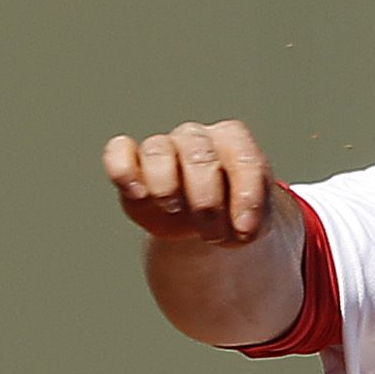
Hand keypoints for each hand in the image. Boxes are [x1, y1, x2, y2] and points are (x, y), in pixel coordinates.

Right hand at [103, 120, 279, 244]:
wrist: (207, 227)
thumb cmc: (234, 215)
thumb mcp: (254, 221)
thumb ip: (255, 220)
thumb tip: (242, 227)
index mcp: (233, 142)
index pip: (242, 158)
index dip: (245, 196)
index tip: (245, 230)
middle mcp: (197, 138)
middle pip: (199, 156)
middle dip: (207, 203)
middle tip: (212, 234)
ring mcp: (163, 149)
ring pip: (158, 151)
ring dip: (167, 188)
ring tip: (174, 210)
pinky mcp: (133, 167)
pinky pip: (119, 153)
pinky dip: (123, 170)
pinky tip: (138, 194)